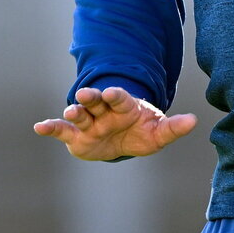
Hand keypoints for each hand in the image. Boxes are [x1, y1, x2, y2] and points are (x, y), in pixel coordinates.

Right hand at [33, 86, 196, 160]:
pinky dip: (51, 128)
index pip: (121, 98)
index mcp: (125, 106)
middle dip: (91, 97)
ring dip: (74, 110)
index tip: (112, 91)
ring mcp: (90, 123)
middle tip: (85, 92)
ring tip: (69, 110)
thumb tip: (194, 121)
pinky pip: (62, 131)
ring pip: (80, 114)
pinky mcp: (76, 137)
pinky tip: (39, 127)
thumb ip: (174, 128)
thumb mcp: (158, 133)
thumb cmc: (142, 133)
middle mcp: (105, 111)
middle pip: (97, 101)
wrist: (125, 141)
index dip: (117, 94)